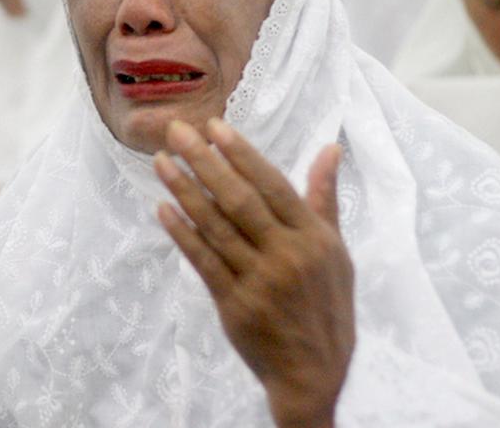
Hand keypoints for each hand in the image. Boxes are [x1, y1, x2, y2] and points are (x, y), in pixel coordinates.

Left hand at [154, 119, 353, 427]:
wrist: (314, 372)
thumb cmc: (327, 306)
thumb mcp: (337, 252)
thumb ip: (324, 199)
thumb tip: (330, 148)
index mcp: (314, 238)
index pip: (273, 185)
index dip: (242, 154)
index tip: (215, 127)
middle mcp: (287, 255)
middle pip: (239, 199)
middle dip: (205, 161)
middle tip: (177, 132)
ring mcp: (259, 280)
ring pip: (215, 226)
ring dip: (185, 191)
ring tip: (162, 162)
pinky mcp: (234, 303)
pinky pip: (203, 261)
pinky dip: (182, 233)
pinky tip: (163, 209)